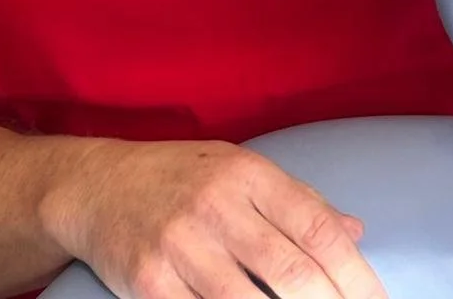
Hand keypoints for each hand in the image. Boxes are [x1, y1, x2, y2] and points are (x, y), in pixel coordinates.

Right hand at [49, 136, 386, 298]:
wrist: (97, 185)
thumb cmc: (180, 178)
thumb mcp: (239, 170)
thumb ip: (297, 200)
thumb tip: (355, 230)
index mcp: (248, 174)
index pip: (316, 227)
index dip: (355, 273)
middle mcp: (217, 204)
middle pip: (290, 270)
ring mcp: (181, 244)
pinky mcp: (150, 281)